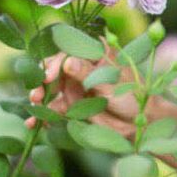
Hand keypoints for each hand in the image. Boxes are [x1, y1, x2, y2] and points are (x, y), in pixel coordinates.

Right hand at [26, 44, 143, 138]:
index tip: (46, 78)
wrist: (142, 121)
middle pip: (53, 71)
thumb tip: (66, 62)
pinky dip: (44, 116)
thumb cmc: (132, 94)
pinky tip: (33, 123)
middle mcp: (80, 68)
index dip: (53, 64)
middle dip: (42, 82)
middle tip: (36, 95)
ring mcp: (76, 87)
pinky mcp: (74, 106)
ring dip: (40, 99)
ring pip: (51, 90)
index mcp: (92, 54)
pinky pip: (55, 109)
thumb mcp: (109, 81)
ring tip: (34, 108)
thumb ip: (87, 73)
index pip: (66, 53)